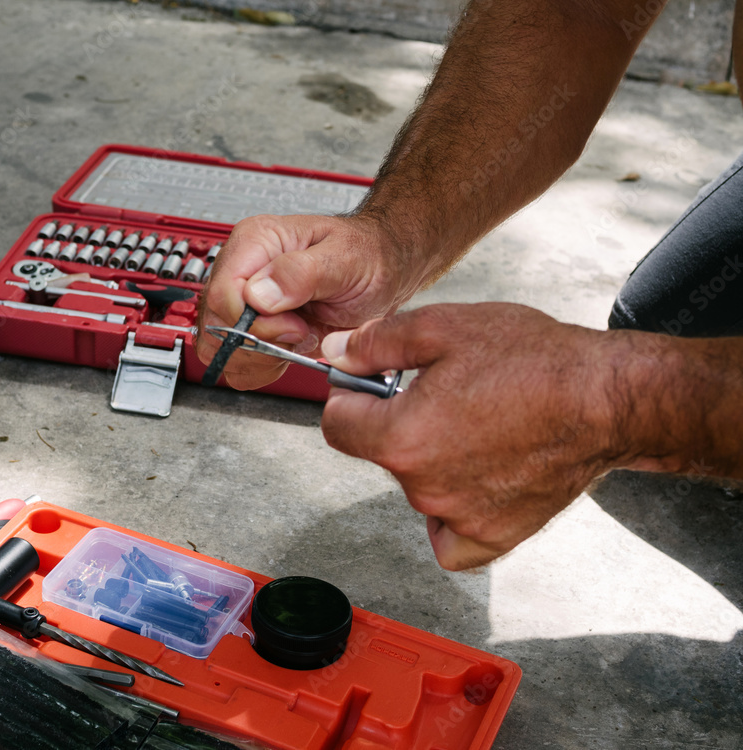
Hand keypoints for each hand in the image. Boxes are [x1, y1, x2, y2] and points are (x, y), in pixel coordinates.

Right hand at [197, 213, 429, 390]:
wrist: (381, 270)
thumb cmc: (366, 255)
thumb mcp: (345, 258)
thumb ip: (302, 273)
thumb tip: (259, 295)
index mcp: (255, 242)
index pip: (222, 292)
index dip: (255, 321)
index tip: (295, 326)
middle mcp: (242, 271)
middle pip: (216, 323)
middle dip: (259, 342)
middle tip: (301, 333)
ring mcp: (242, 302)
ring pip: (218, 347)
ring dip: (259, 357)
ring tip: (298, 338)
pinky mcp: (251, 328)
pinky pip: (235, 361)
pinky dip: (261, 367)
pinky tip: (289, 350)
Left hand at [319, 303, 627, 569]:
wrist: (606, 399)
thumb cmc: (535, 362)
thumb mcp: (443, 327)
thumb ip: (376, 343)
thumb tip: (337, 353)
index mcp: (401, 437)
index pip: (338, 425)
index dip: (351, 397)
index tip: (369, 387)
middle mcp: (423, 486)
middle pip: (381, 455)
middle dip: (398, 424)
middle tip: (443, 396)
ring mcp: (458, 516)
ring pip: (416, 489)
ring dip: (430, 462)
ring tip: (474, 426)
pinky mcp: (494, 536)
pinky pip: (449, 539)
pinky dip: (451, 517)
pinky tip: (471, 482)